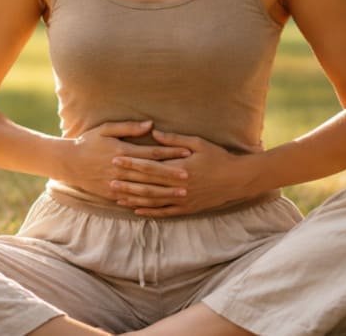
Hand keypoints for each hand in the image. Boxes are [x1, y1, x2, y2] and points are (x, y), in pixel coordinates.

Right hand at [59, 120, 190, 203]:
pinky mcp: (111, 194)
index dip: (171, 152)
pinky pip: (132, 199)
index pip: (152, 152)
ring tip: (181, 192)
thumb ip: (129, 127)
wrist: (68, 163)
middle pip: (152, 172)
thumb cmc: (88, 142)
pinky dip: (147, 202)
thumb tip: (151, 125)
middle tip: (191, 177)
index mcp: (122, 150)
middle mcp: (121, 168)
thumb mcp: (106, 129)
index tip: (187, 152)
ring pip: (145, 188)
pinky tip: (160, 204)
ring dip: (165, 191)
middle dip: (172, 174)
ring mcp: (116, 183)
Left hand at [110, 129, 256, 217]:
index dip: (131, 163)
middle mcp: (179, 186)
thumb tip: (153, 132)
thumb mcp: (198, 143)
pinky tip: (137, 210)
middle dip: (126, 182)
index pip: (150, 166)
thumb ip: (174, 140)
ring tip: (116, 196)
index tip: (116, 159)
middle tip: (108, 179)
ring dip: (133, 199)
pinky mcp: (187, 208)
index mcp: (180, 168)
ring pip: (152, 201)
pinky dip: (149, 212)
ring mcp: (182, 199)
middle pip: (147, 185)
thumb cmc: (218, 158)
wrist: (237, 180)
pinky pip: (164, 212)